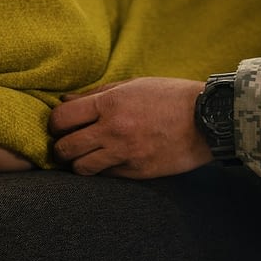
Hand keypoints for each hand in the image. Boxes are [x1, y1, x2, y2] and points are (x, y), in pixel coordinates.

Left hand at [49, 77, 211, 178]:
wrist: (206, 119)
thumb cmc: (170, 96)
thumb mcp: (133, 85)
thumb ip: (97, 94)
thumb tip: (65, 102)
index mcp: (110, 104)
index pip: (62, 119)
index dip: (54, 124)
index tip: (60, 126)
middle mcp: (113, 130)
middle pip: (65, 148)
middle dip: (61, 148)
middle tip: (68, 144)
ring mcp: (125, 154)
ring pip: (81, 168)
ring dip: (79, 163)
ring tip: (86, 155)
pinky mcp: (137, 172)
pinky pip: (106, 176)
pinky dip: (103, 170)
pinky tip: (110, 160)